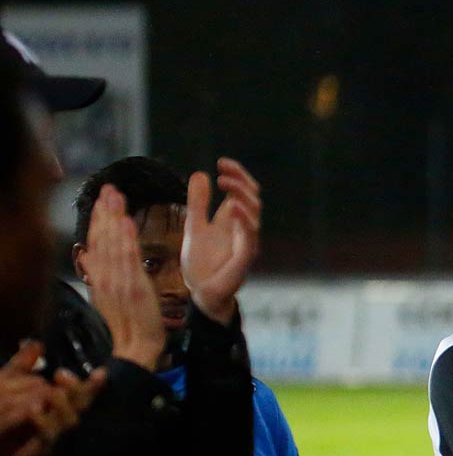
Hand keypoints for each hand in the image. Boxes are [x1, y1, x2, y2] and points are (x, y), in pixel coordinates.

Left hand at [0, 343, 105, 455]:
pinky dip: (43, 421)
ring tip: (49, 393)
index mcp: (58, 402)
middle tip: (61, 375)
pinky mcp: (42, 450)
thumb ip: (22, 364)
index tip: (100, 372)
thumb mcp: (7, 381)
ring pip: (70, 420)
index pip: (82, 392)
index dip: (92, 383)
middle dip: (77, 389)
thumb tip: (38, 344)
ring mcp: (55, 436)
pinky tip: (33, 409)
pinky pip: (49, 436)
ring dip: (61, 405)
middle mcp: (61, 418)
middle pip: (82, 405)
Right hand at [85, 183, 165, 366]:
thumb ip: (100, 272)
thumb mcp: (111, 294)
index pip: (96, 242)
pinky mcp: (133, 287)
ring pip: (113, 244)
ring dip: (114, 218)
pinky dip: (126, 240)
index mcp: (100, 277)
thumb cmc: (130, 320)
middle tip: (108, 188)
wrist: (139, 345)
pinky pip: (129, 259)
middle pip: (102, 238)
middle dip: (104, 212)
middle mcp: (105, 276)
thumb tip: (87, 254)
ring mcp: (118, 281)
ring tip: (116, 196)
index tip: (100, 200)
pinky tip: (126, 222)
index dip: (97, 220)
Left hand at [182, 158, 261, 323]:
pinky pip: (250, 235)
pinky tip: (232, 206)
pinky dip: (243, 219)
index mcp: (233, 219)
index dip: (237, 175)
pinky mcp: (245, 257)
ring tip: (225, 184)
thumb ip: (198, 203)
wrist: (201, 293)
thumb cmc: (201, 263)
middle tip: (223, 171)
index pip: (243, 191)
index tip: (221, 162)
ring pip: (254, 213)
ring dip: (242, 196)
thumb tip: (201, 174)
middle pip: (252, 197)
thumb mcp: (194, 226)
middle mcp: (244, 228)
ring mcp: (247, 241)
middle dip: (240, 181)